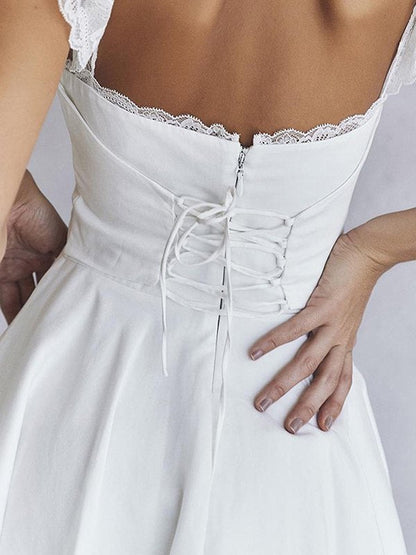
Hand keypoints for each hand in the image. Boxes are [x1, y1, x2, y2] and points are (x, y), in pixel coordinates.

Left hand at [0, 170, 67, 323]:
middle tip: (53, 326)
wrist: (12, 202)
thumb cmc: (37, 215)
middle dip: (43, 309)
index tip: (69, 314)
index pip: (55, 281)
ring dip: (27, 313)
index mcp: (49, 254)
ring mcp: (13, 267)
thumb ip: (67, 262)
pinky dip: (11, 311)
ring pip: (21, 297)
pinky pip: (5, 296)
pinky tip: (20, 322)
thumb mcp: (62, 241)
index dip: (61, 297)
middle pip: (37, 292)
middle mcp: (31, 262)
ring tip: (37, 330)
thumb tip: (78, 285)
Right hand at [249, 229, 387, 434]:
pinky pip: (294, 329)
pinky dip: (273, 342)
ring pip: (308, 364)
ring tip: (263, 401)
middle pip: (324, 383)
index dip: (335, 406)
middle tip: (288, 428)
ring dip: (284, 385)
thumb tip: (309, 337)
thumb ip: (330, 329)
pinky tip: (255, 352)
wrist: (368, 254)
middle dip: (306, 408)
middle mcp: (340, 339)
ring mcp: (331, 325)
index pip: (343, 381)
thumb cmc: (352, 282)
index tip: (322, 426)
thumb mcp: (345, 313)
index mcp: (345, 342)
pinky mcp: (322, 307)